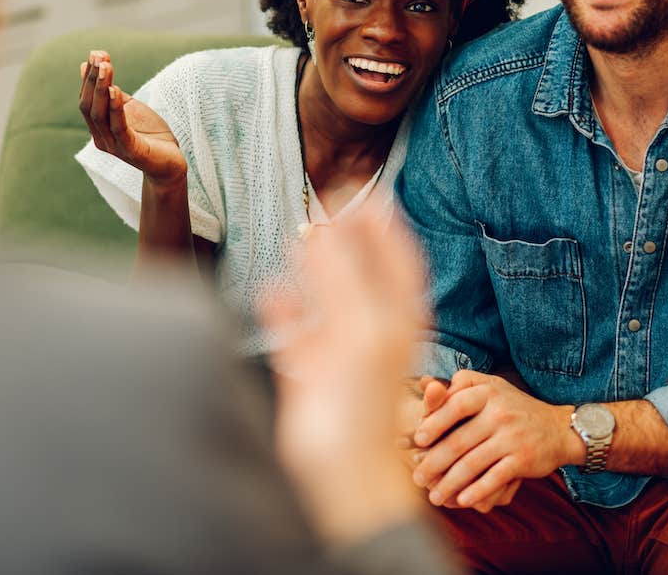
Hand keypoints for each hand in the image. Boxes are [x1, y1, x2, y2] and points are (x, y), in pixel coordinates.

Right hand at [79, 50, 186, 184]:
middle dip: (92, 79)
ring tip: (106, 66)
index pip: (87, 100)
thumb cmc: (150, 134)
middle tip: (99, 56)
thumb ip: (112, 92)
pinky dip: (115, 108)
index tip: (95, 54)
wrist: (171, 164)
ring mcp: (114, 146)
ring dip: (101, 88)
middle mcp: (102, 138)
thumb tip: (92, 66)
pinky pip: (119, 127)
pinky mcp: (131, 151)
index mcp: (99, 128)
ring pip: (100, 115)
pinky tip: (115, 89)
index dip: (89, 77)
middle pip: (89, 106)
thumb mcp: (130, 108)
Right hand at [263, 201, 428, 542]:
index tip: (363, 191)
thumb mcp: (360, 328)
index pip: (396, 258)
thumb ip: (341, 279)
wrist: (343, 475)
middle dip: (345, 240)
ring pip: (328, 300)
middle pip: (360, 273)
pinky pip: (297, 335)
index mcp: (396, 319)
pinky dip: (285, 312)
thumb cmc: (362, 404)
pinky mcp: (311, 377)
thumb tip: (324, 232)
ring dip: (315, 270)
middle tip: (328, 205)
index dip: (382, 224)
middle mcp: (372, 330)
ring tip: (301, 238)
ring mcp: (341, 352)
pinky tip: (271, 293)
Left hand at [412, 370, 572, 510]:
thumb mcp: (491, 387)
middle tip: (417, 477)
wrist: (558, 428)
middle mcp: (499, 413)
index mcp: (487, 392)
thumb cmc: (512, 406)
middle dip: (433, 462)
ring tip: (434, 496)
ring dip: (449, 483)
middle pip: (458, 441)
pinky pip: (494, 478)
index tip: (417, 440)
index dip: (433, 423)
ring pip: (472, 464)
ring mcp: (511, 437)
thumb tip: (426, 384)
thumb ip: (461, 384)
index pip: (454, 406)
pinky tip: (461, 500)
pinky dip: (476, 491)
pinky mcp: (523, 460)